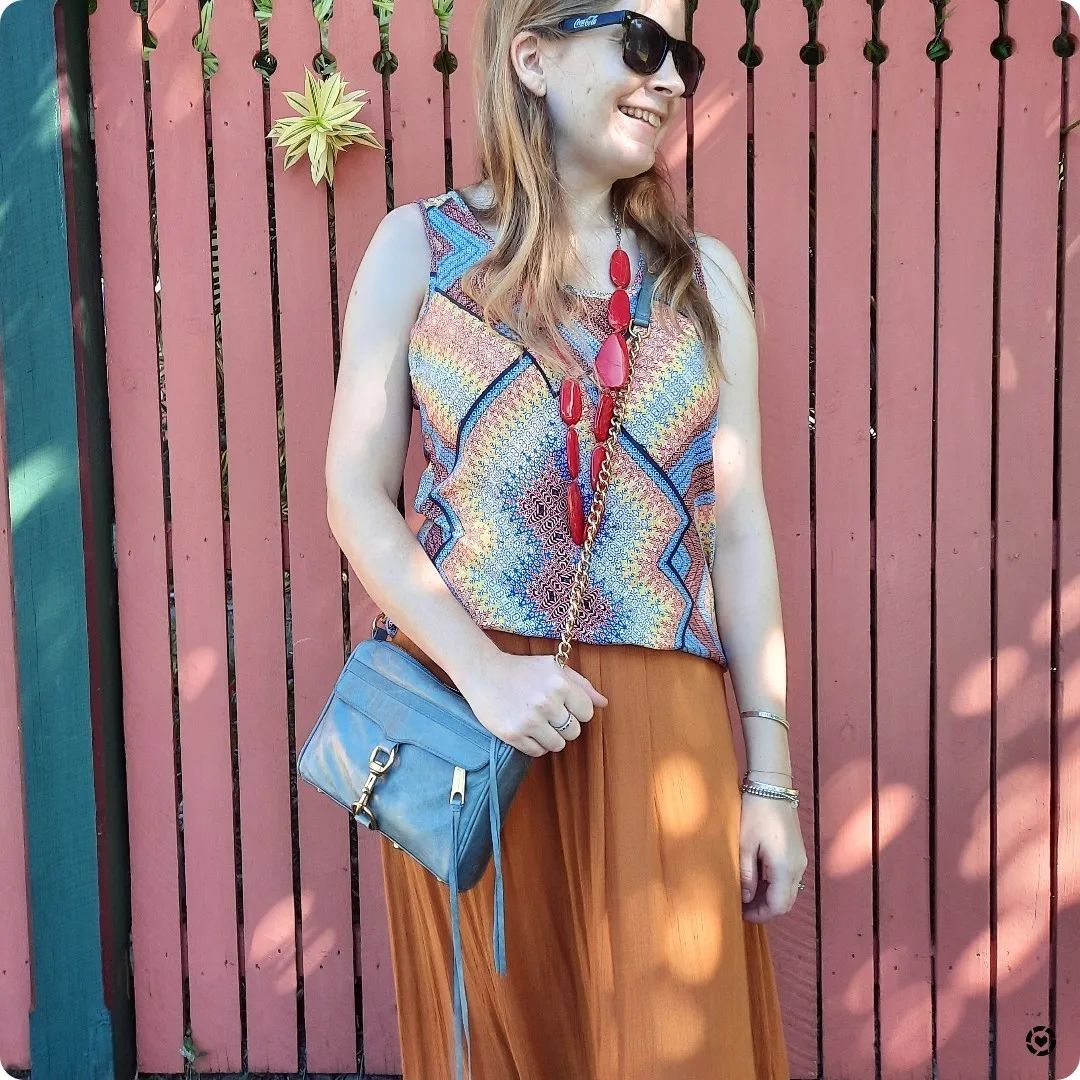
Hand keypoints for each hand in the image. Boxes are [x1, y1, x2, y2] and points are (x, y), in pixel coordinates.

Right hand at [458, 650, 608, 757]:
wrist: (484, 672)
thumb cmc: (522, 669)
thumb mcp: (553, 668)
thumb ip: (582, 685)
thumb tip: (603, 703)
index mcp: (559, 683)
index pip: (587, 713)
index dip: (577, 711)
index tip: (564, 705)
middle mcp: (546, 702)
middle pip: (574, 732)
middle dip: (564, 725)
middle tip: (548, 713)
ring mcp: (529, 720)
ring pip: (558, 745)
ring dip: (550, 736)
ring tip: (537, 721)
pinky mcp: (513, 734)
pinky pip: (538, 752)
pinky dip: (534, 744)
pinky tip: (525, 728)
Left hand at [738, 793, 806, 921]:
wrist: (772, 787)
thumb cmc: (756, 813)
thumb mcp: (745, 845)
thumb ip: (747, 874)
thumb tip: (746, 898)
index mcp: (785, 868)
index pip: (778, 905)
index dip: (760, 915)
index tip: (741, 914)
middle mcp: (798, 868)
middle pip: (786, 902)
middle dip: (765, 909)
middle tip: (742, 907)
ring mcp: (800, 860)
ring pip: (788, 891)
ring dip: (770, 897)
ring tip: (746, 894)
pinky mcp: (797, 853)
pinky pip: (788, 878)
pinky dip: (774, 885)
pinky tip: (756, 880)